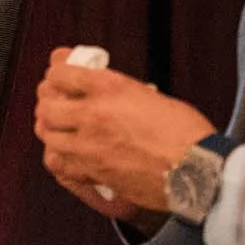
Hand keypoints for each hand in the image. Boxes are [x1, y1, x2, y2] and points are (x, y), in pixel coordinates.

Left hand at [33, 46, 214, 217]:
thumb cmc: (187, 135)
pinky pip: (60, 162)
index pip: (61, 72)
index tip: (60, 73)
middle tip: (56, 101)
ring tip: (60, 126)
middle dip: (48, 100)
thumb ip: (119, 91)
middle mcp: (93, 114)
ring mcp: (89, 145)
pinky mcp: (92, 171)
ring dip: (51, 127)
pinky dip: (61, 155)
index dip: (57, 72)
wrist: (198, 172)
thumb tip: (102, 89)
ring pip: (47, 133)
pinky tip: (70, 152)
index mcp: (110, 88)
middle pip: (46, 103)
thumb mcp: (152, 97)